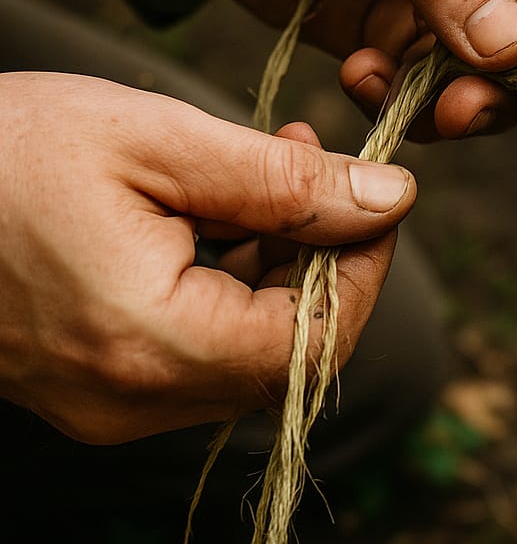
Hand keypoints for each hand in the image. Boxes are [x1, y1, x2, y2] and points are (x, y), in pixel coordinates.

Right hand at [0, 72, 414, 443]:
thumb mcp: (156, 141)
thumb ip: (284, 182)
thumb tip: (391, 199)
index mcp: (151, 343)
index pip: (317, 339)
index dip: (365, 266)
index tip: (375, 192)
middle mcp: (133, 399)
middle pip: (289, 347)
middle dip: (322, 252)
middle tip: (312, 161)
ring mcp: (111, 403)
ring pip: (249, 345)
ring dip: (278, 259)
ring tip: (263, 167)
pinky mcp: (97, 384)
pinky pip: (200, 344)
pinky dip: (231, 277)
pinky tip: (217, 206)